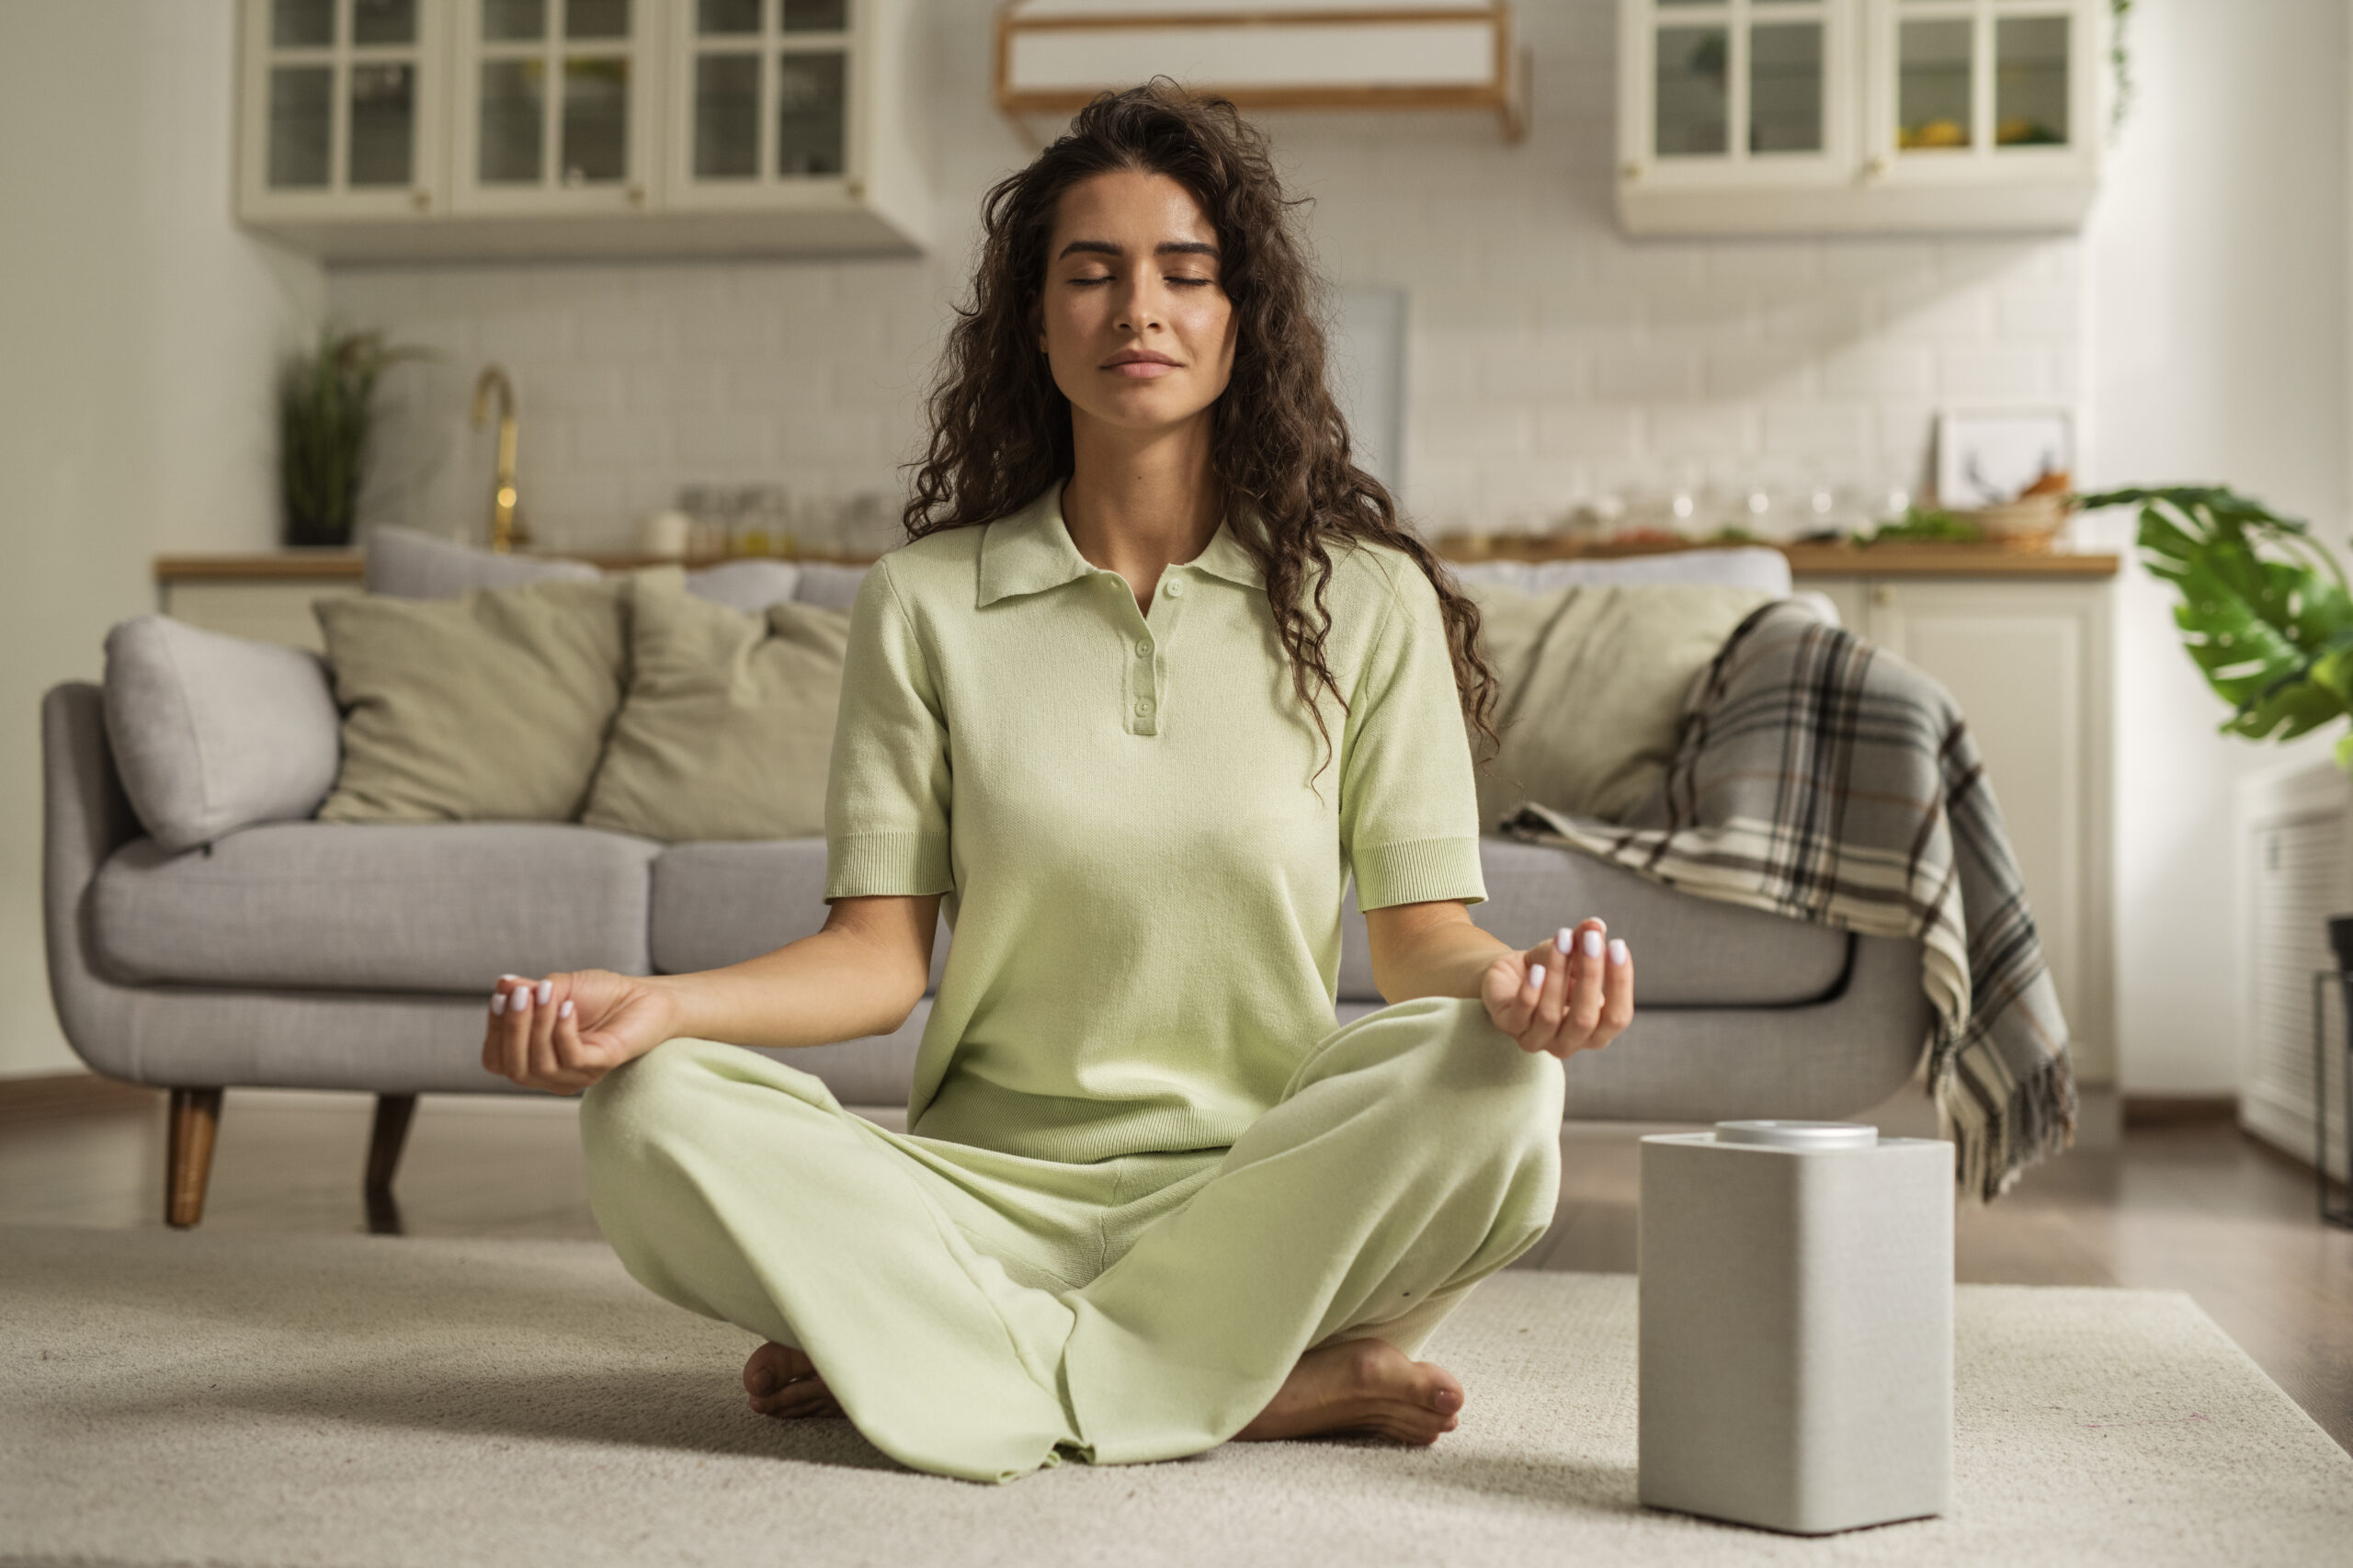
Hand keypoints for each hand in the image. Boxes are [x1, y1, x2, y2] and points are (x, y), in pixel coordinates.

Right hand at [480, 968, 679, 1092]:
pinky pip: (571, 1058)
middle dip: (512, 1028)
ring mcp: (576, 1075)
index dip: (494, 1030)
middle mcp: (552, 1073)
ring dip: (538, 1024)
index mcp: (534, 1057)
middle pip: (513, 1067)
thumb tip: (502, 984)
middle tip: (521, 995)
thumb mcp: (559, 986)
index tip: (501, 997)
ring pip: (540, 1064)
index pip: (496, 1059)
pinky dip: (563, 1030)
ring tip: (547, 992)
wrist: (645, 996)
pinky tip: (569, 1007)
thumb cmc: (601, 994)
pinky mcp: (600, 1066)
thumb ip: (529, 990)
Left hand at [1479, 917, 1633, 1058]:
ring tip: (1562, 938)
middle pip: (1586, 1019)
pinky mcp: (1509, 1028)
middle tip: (1591, 939)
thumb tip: (1596, 925)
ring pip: (1551, 1015)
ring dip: (1558, 974)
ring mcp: (1538, 1040)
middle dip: (1590, 975)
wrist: (1510, 974)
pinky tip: (1536, 968)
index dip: (1621, 983)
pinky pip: (1522, 1014)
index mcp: (1596, 1032)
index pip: (1618, 1017)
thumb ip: (1586, 940)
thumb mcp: (1572, 951)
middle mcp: (1569, 1043)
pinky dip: (1531, 991)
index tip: (1617, 945)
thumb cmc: (1551, 968)